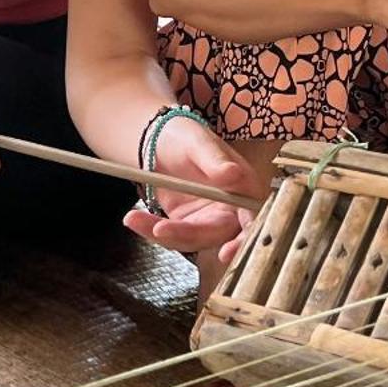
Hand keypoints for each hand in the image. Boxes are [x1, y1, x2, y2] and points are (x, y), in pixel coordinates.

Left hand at [121, 119, 260, 254]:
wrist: (161, 140)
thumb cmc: (185, 135)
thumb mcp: (199, 141)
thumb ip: (216, 160)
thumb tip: (234, 174)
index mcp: (245, 186)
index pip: (253, 218)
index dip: (245, 238)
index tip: (227, 252)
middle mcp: (232, 209)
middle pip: (218, 234)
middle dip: (189, 236)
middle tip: (161, 231)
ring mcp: (208, 220)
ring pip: (191, 239)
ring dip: (163, 233)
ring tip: (134, 218)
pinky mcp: (186, 225)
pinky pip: (171, 235)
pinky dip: (150, 230)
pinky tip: (134, 219)